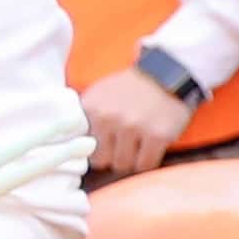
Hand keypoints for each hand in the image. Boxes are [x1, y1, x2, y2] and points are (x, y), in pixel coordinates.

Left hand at [84, 64, 192, 178]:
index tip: (103, 147)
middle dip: (111, 157)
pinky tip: (151, 149)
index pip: (83, 146)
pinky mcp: (157, 136)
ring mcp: (133, 128)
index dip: (94, 149)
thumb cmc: (130, 87)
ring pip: (123, 164)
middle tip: (121, 149)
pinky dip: (148, 161)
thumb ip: (86, 116)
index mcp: (91, 109)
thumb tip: (73, 142)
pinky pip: (146, 164)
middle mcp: (109, 119)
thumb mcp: (99, 94)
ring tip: (136, 148)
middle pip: (102, 160)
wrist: (166, 74)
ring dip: (130, 160)